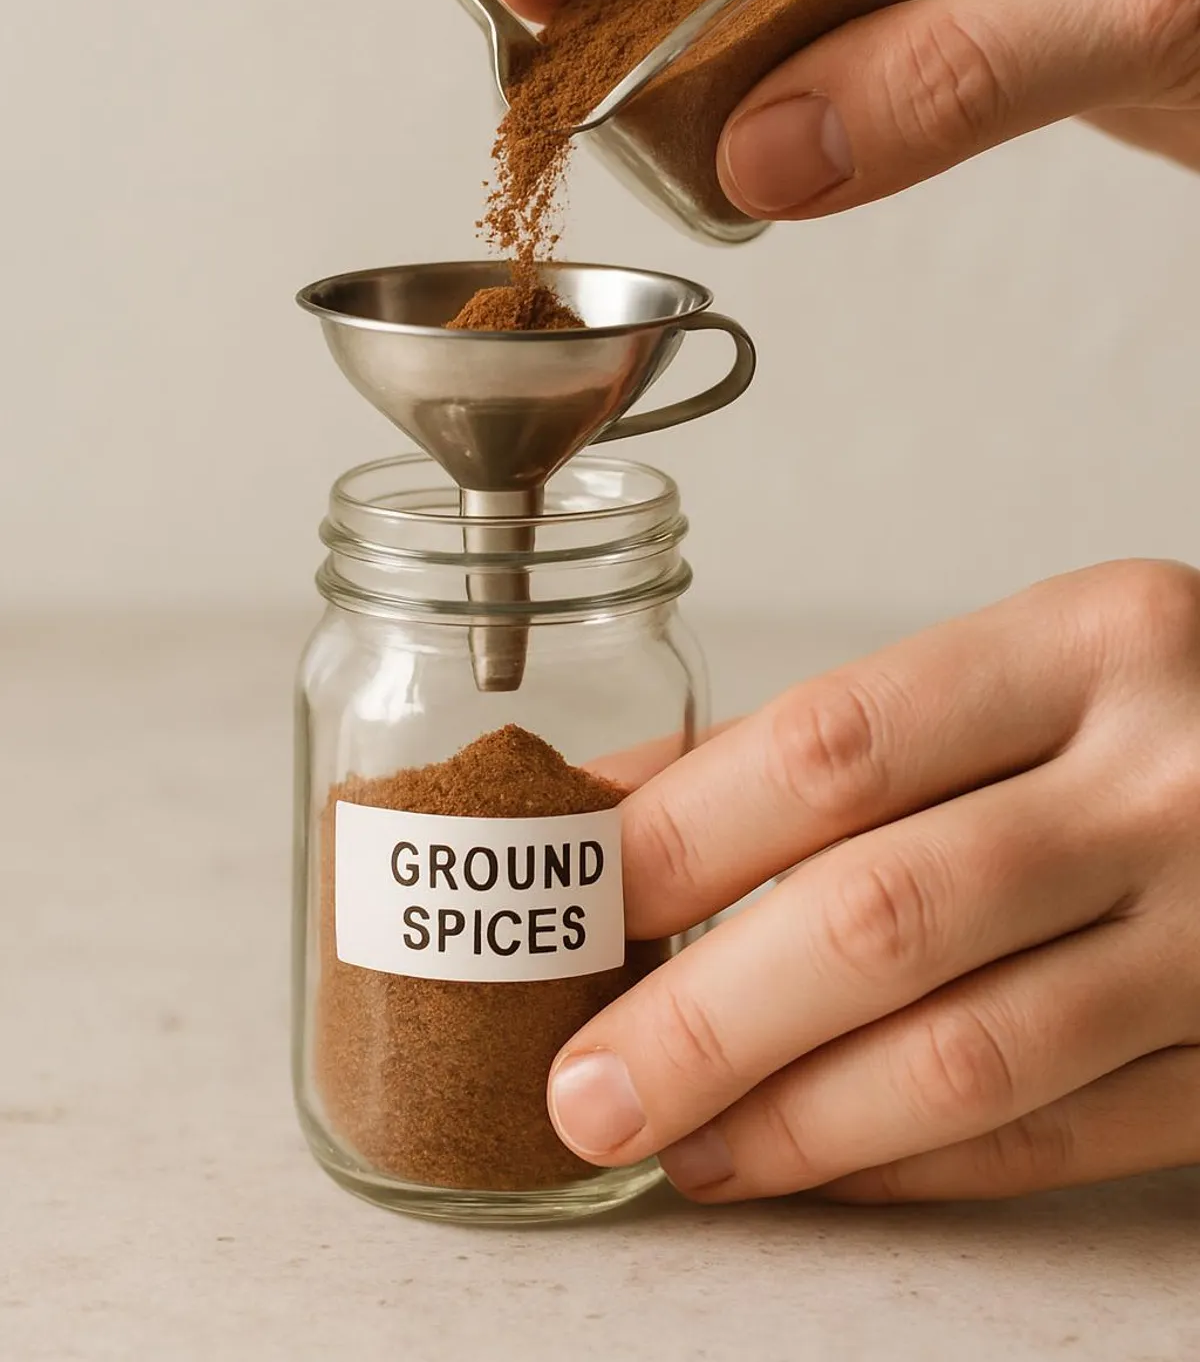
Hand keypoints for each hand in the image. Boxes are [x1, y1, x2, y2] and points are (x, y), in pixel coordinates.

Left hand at [548, 560, 1199, 1201]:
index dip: (680, 839)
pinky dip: (912, 1165)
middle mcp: (1166, 783)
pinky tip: (817, 1164)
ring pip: (966, 1056)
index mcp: (1091, 645)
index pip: (835, 747)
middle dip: (703, 1020)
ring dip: (790, 1121)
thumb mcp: (1036, 668)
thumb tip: (619, 815)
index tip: (576, 906)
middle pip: (881, 914)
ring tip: (678, 1142)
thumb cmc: (1170, 714)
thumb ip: (846, 741)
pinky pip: (1056, 1139)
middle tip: (587, 1080)